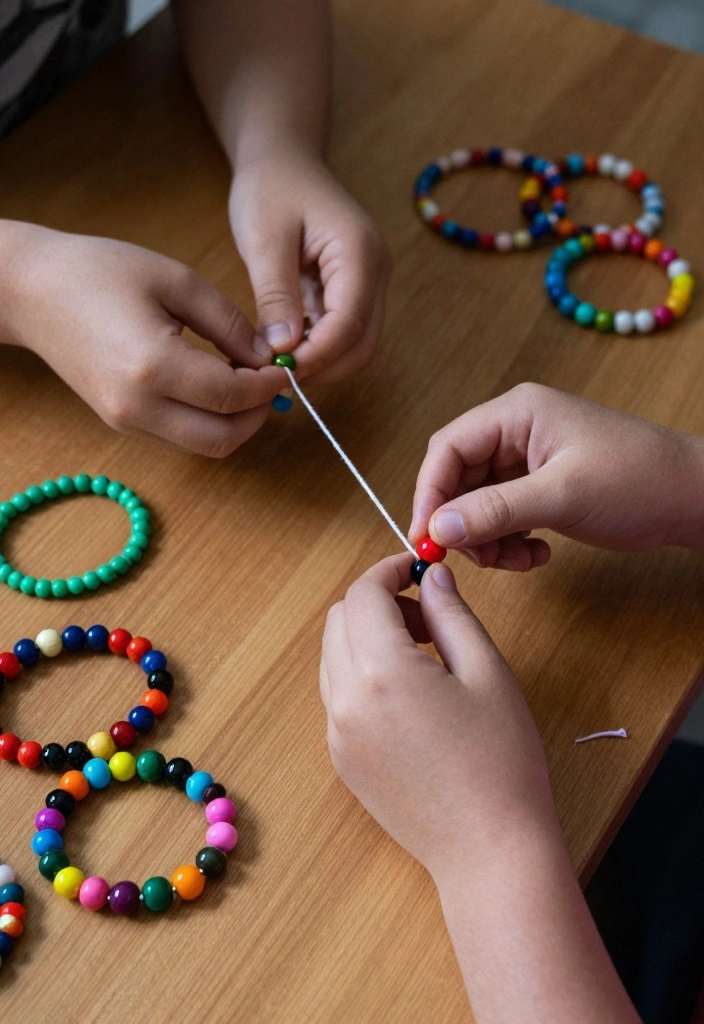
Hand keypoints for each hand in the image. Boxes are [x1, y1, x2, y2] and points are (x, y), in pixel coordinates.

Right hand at [2, 222, 287, 455]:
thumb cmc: (99, 271)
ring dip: (236, 423)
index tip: (284, 365)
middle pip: (222, 439)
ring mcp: (126, 421)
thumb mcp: (177, 280)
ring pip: (204, 446)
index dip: (269, 386)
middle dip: (258, 415)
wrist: (30, 291)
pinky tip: (217, 388)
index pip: (232, 396)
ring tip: (247, 384)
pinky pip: (180, 437)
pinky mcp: (121, 423)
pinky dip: (209, 421)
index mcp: (153, 366)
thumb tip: (268, 358)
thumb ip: (230, 324)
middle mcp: (138, 407)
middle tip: (271, 382)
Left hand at [230, 148, 389, 382]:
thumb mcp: (264, 238)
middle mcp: (375, 271)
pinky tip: (284, 349)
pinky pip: (343, 333)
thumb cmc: (271, 187)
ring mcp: (369, 283)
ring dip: (320, 363)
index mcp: (359, 253)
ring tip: (276, 365)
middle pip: (362, 344)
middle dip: (322, 368)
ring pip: (356, 345)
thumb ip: (275, 294)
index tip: (278, 371)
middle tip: (275, 377)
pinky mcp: (354, 290)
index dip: (316, 356)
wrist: (282, 159)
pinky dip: (317, 349)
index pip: (348, 324)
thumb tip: (282, 348)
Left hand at [320, 554, 557, 879]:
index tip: (417, 569)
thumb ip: (452, 615)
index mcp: (382, 672)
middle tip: (427, 617)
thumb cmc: (502, 762)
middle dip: (376, 602)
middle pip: (339, 619)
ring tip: (423, 656)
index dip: (389, 570)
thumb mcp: (487, 673)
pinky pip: (337, 695)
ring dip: (366, 637)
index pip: (363, 593)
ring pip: (332, 656)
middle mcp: (345, 700)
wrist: (489, 851)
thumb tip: (431, 576)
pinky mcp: (341, 759)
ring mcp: (336, 733)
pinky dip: (362, 674)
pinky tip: (410, 696)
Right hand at [410, 382, 703, 570]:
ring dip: (489, 539)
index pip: (448, 448)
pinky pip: (504, 516)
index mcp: (517, 413)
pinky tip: (537, 555)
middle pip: (459, 478)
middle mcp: (517, 432)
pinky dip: (510, 541)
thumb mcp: (561, 495)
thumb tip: (438, 528)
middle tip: (478, 558)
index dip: (430, 492)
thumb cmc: (637, 479)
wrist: (692, 498)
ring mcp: (529, 460)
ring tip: (517, 561)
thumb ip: (495, 511)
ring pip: (479, 503)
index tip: (427, 536)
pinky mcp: (541, 486)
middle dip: (464, 522)